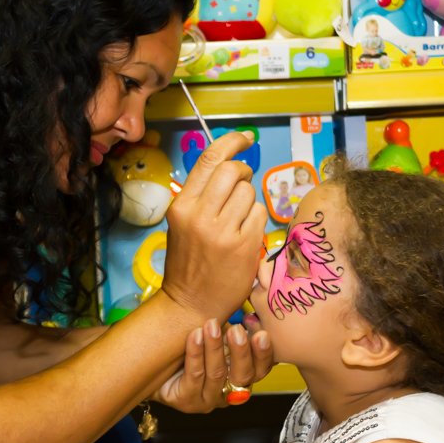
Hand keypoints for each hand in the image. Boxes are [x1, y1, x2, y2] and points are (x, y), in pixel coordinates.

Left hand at [153, 320, 272, 412]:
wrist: (154, 362)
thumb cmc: (190, 344)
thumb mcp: (217, 335)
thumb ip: (234, 328)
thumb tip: (250, 311)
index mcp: (241, 376)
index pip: (260, 369)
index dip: (263, 354)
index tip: (262, 334)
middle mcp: (229, 391)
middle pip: (243, 376)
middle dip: (241, 352)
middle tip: (236, 331)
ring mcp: (208, 400)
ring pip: (217, 374)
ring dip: (215, 348)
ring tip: (211, 325)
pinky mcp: (187, 401)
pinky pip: (194, 376)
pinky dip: (195, 354)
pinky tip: (194, 336)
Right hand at [162, 131, 267, 321]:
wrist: (191, 304)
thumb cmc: (189, 263)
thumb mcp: (184, 224)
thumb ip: (202, 195)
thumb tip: (231, 166)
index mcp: (182, 206)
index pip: (210, 158)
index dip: (231, 141)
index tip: (245, 138)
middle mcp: (200, 215)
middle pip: (234, 170)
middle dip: (244, 171)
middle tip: (243, 184)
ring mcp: (223, 231)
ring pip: (250, 192)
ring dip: (251, 201)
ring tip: (239, 220)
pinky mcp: (244, 246)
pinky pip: (261, 214)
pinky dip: (258, 220)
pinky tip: (246, 234)